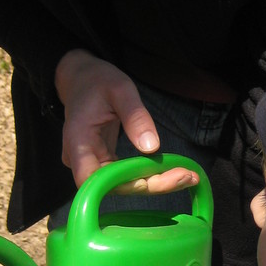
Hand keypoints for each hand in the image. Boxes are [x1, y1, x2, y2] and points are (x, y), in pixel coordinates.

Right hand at [55, 50, 194, 193]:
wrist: (83, 80)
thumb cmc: (98, 81)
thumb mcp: (120, 90)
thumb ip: (135, 117)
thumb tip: (152, 147)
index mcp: (77, 140)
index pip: (91, 179)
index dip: (119, 185)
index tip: (150, 180)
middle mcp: (80, 158)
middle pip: (113, 186)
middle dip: (151, 185)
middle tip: (186, 177)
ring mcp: (91, 163)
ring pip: (122, 185)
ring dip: (155, 184)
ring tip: (188, 176)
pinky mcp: (104, 162)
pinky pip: (125, 176)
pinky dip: (150, 176)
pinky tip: (175, 173)